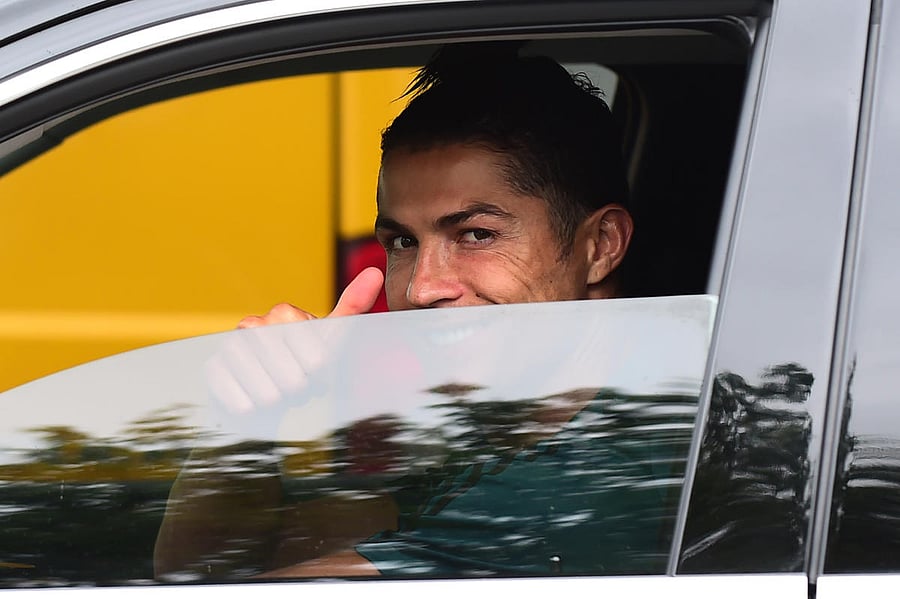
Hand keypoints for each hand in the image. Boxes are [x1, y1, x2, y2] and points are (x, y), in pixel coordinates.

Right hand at [204, 268, 384, 438]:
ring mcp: (230, 347)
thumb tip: (375, 272)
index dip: (317, 371)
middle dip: (298, 387)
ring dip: (277, 399)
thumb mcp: (333, 339)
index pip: (312, 352)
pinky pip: (238, 397)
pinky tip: (255, 404)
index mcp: (284, 314)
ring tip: (278, 394)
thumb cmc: (306, 367)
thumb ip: (353, 307)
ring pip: (265, 388)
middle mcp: (253, 324)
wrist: (272, 398)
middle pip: (289, 371)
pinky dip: (252, 407)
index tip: (315, 371)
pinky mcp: (212, 370)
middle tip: (296, 386)